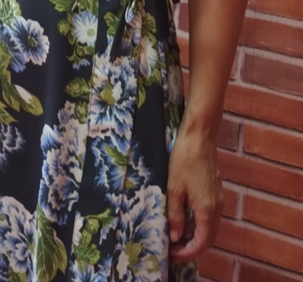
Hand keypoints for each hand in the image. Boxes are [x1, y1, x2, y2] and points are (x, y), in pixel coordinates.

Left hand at [167, 127, 222, 261]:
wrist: (200, 135)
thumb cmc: (184, 159)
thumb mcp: (174, 187)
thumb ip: (176, 214)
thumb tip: (175, 236)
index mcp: (207, 209)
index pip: (202, 242)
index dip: (187, 253)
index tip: (172, 254)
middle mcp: (217, 206)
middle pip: (209, 237)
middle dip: (192, 247)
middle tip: (173, 249)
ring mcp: (218, 197)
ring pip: (210, 226)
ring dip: (196, 235)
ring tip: (177, 235)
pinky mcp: (215, 189)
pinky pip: (210, 215)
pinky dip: (199, 223)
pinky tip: (185, 218)